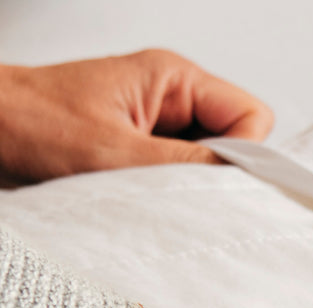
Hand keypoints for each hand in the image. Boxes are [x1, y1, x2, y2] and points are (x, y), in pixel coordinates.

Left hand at [0, 49, 271, 182]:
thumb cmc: (30, 126)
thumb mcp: (119, 152)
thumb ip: (191, 164)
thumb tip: (253, 179)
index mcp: (174, 77)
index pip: (252, 117)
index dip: (245, 153)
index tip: (217, 181)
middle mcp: (172, 96)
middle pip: (237, 140)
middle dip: (215, 172)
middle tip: (175, 189)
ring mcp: (158, 123)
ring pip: (210, 162)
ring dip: (186, 185)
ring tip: (144, 191)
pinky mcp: (143, 148)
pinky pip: (181, 174)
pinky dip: (167, 192)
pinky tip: (138, 196)